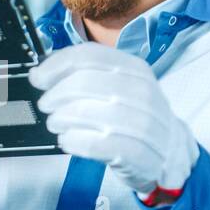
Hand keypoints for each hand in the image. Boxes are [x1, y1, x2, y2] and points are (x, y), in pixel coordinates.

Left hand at [29, 42, 198, 196]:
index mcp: (135, 69)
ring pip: (88, 113)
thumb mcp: (122, 86)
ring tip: (56, 123)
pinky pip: (96, 144)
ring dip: (61, 118)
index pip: (89, 56)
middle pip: (85, 83)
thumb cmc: (136, 117)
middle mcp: (141, 92)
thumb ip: (87, 75)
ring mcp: (142, 123)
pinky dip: (74, 141)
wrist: (171, 153)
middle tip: (47, 105)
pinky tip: (67, 140)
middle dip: (56, 94)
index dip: (56, 65)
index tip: (38, 77)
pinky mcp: (137, 153)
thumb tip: (44, 71)